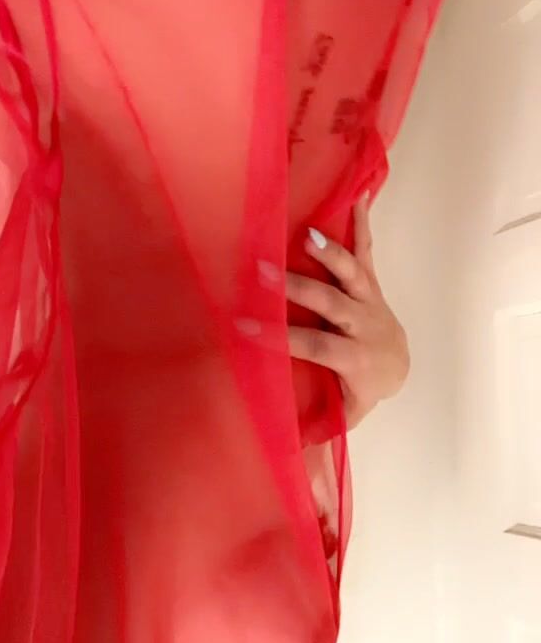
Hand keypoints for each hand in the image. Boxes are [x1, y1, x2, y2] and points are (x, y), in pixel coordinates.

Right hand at [285, 196, 409, 428]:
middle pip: (332, 302)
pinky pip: (368, 250)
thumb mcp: (344, 411)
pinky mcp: (372, 282)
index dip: (282, 338)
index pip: (315, 346)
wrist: (399, 365)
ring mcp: (370, 299)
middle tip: (264, 272)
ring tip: (307, 233)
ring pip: (353, 273)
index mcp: (354, 357)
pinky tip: (360, 195)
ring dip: (331, 253)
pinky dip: (364, 223)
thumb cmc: (360, 388)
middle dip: (298, 288)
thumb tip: (284, 447)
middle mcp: (364, 323)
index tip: (243, 328)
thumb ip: (316, 423)